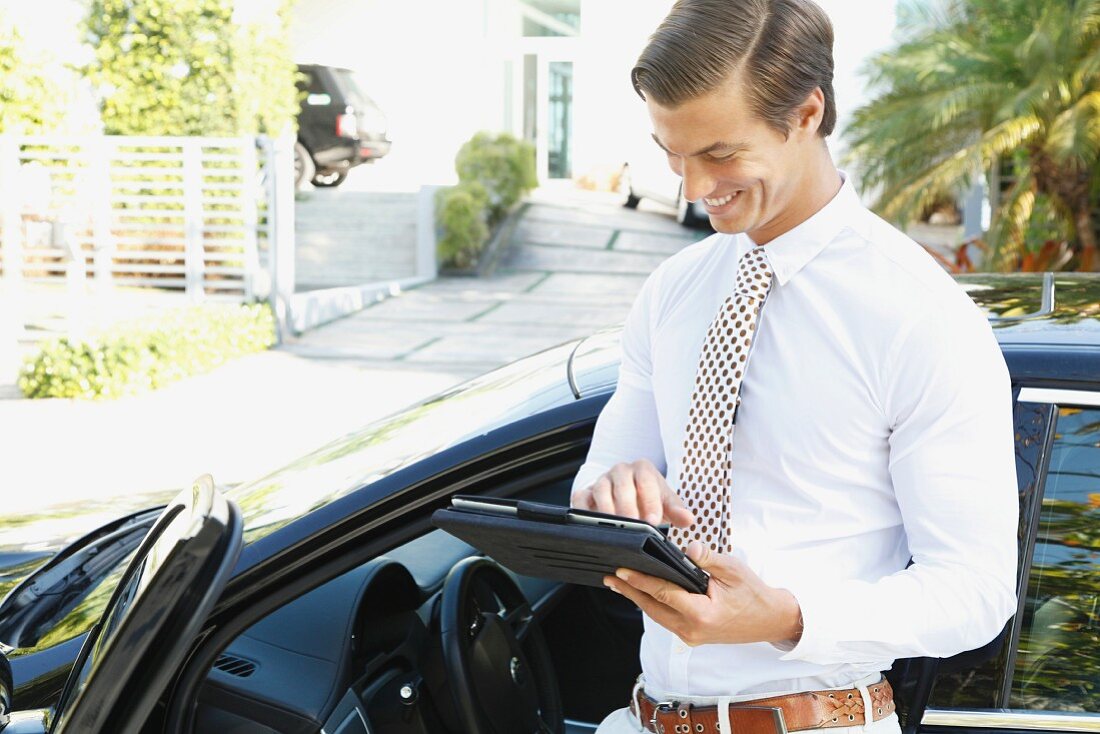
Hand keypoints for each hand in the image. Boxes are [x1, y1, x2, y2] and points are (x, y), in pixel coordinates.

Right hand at [570, 459, 694, 526]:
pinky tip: (591, 525)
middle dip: (628, 506)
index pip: (646, 480)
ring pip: (601, 490)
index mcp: (642, 469)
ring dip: (608, 510)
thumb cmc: (649, 500)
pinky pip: (580, 498)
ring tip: (616, 529)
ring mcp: (601, 481)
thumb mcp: (666, 503)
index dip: (650, 500)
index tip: (653, 520)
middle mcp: (620, 471)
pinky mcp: (585, 493)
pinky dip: (583, 511)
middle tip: (634, 525)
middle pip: (622, 484)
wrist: (630, 497)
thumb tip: (688, 519)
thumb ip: (677, 511)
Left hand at [603, 541, 803, 646]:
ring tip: (618, 583)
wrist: (770, 620)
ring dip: (638, 599)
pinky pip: (665, 619)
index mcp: (702, 614)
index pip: (663, 594)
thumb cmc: (753, 593)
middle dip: (630, 591)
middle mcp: (692, 630)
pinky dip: (652, 605)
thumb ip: (708, 558)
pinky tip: (642, 592)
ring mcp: (690, 636)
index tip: (621, 571)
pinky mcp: (691, 636)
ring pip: (656, 616)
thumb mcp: (734, 569)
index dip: (641, 581)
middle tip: (609, 577)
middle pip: (652, 608)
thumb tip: (687, 549)